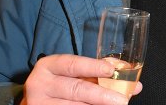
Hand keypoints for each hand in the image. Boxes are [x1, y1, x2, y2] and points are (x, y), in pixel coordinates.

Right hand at [21, 54, 141, 104]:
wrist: (38, 100)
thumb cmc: (60, 82)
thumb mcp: (72, 72)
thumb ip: (96, 71)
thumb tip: (126, 74)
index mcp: (48, 66)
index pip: (72, 64)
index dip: (92, 67)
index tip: (111, 70)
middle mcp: (40, 84)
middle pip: (76, 89)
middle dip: (101, 95)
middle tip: (121, 100)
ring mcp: (40, 104)